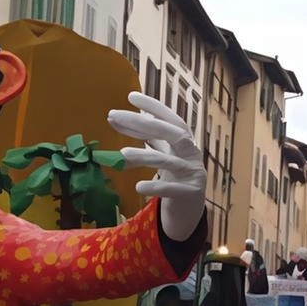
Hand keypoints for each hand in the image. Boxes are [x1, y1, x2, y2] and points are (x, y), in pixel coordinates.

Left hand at [108, 92, 204, 241]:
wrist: (191, 209)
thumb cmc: (175, 176)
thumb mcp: (164, 155)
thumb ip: (149, 139)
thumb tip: (126, 120)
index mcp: (185, 141)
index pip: (170, 118)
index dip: (153, 106)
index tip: (131, 96)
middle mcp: (191, 152)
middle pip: (170, 132)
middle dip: (142, 123)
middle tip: (114, 115)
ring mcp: (192, 172)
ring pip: (167, 161)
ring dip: (144, 156)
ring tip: (122, 155)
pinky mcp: (190, 193)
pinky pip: (171, 189)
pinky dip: (155, 186)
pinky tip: (139, 187)